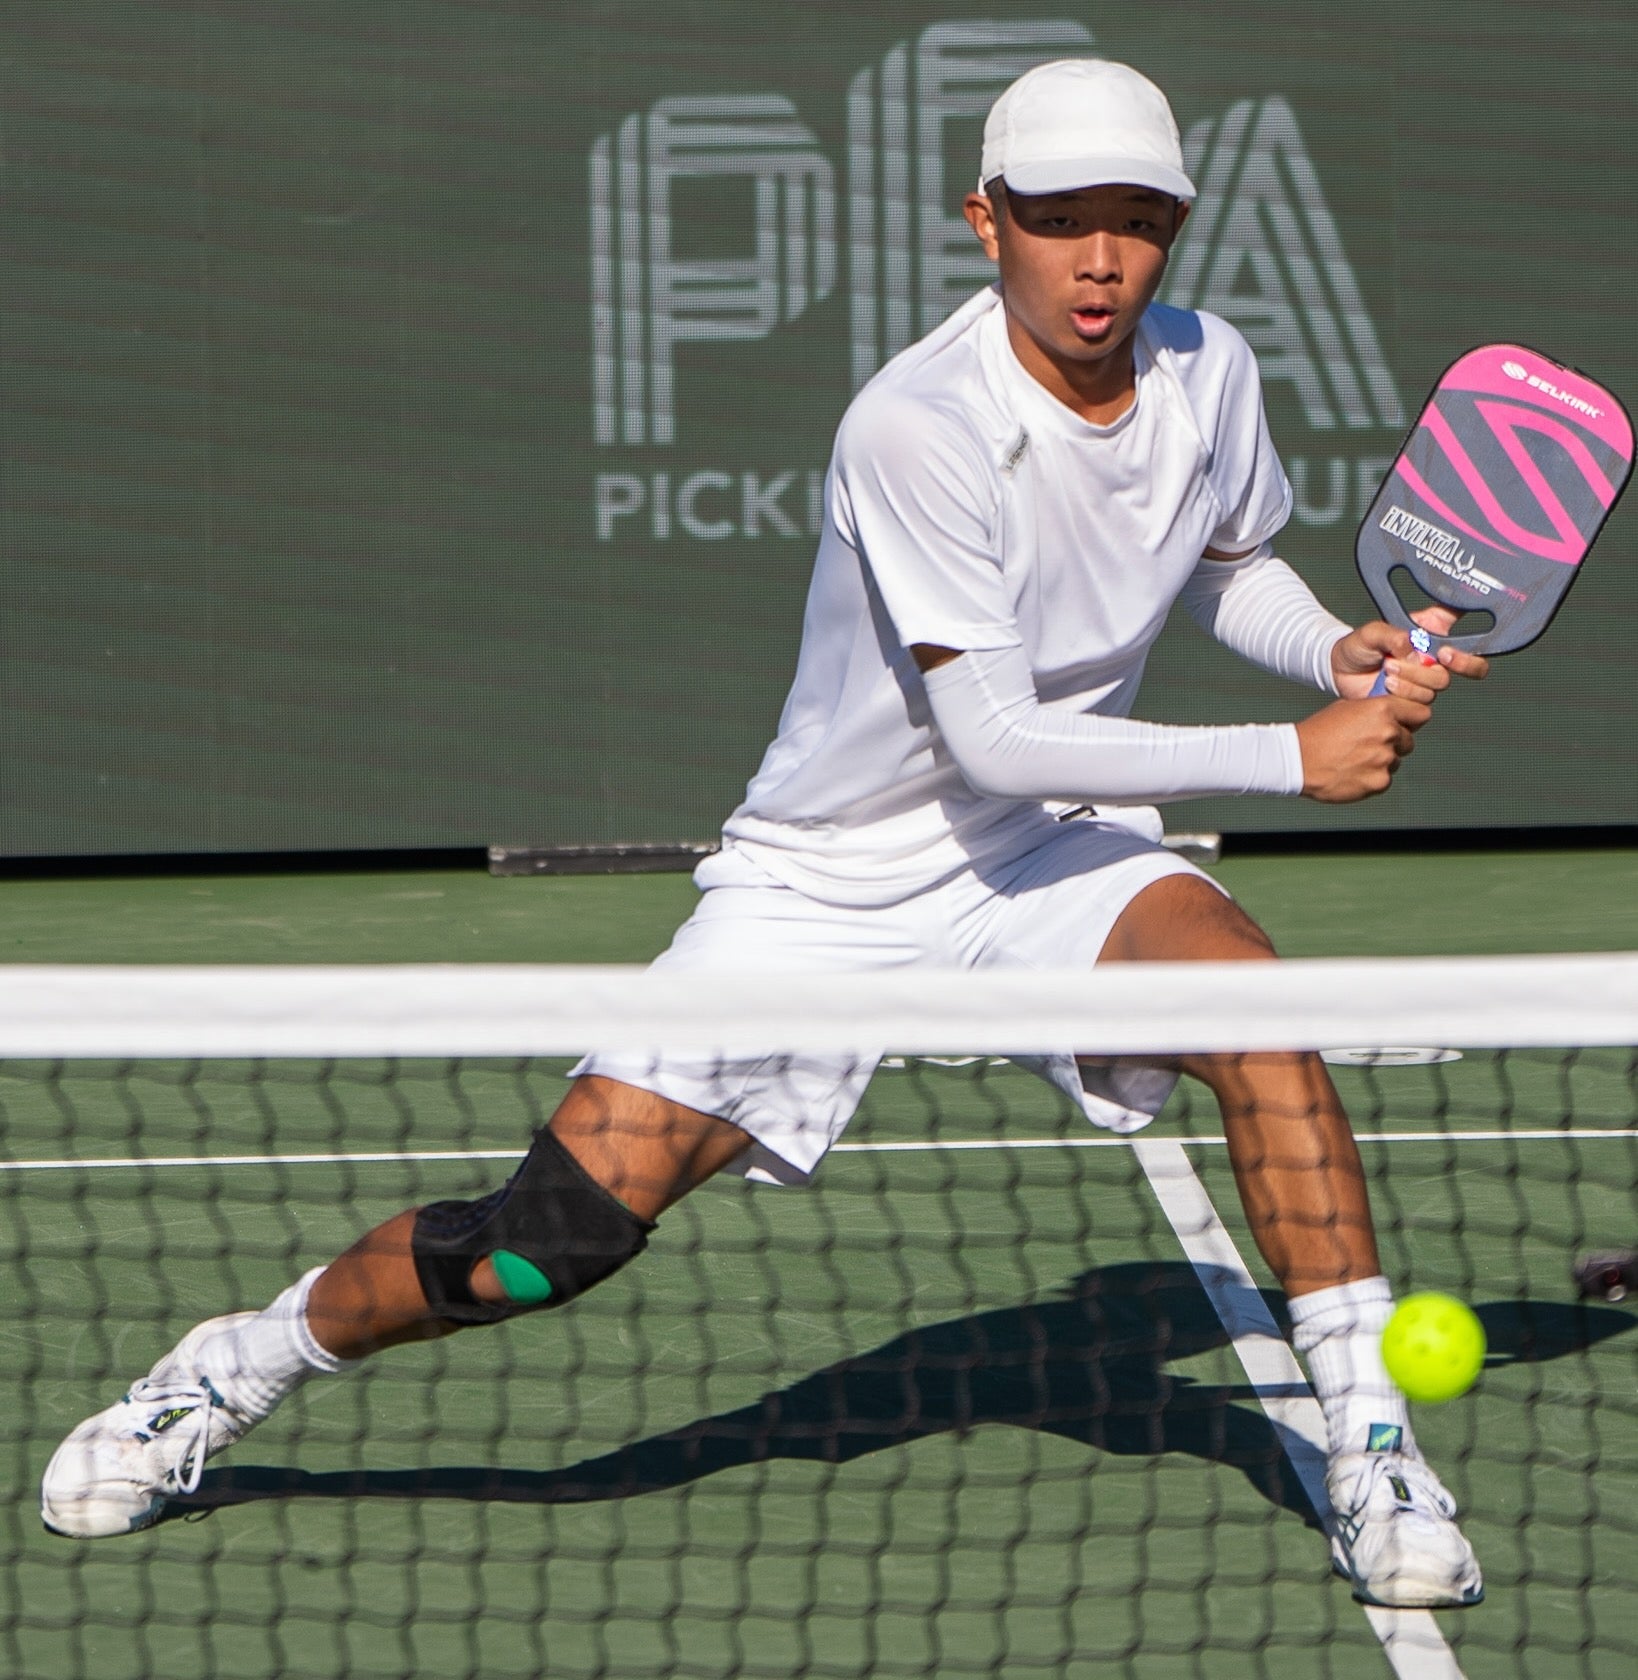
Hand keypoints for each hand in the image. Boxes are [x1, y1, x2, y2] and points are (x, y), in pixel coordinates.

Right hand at [1295, 693, 1431, 802]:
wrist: (1297, 760)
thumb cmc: (1317, 733)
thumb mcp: (1346, 708)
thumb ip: (1375, 710)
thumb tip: (1393, 714)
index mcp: (1382, 709)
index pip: (1420, 713)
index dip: (1411, 719)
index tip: (1405, 724)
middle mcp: (1388, 732)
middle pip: (1408, 740)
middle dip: (1393, 742)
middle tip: (1367, 745)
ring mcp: (1385, 759)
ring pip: (1395, 760)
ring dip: (1381, 761)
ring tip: (1353, 759)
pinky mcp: (1379, 782)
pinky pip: (1384, 779)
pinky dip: (1371, 777)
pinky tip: (1351, 771)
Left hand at [1331, 607, 1489, 700]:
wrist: (1338, 671)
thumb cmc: (1359, 645)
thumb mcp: (1372, 631)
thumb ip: (1393, 634)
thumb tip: (1413, 648)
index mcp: (1433, 635)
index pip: (1470, 641)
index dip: (1466, 653)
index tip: (1445, 652)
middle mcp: (1434, 661)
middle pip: (1455, 672)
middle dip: (1433, 669)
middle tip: (1408, 661)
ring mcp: (1423, 684)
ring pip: (1434, 690)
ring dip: (1409, 681)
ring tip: (1386, 670)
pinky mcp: (1412, 703)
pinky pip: (1419, 706)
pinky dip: (1402, 696)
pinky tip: (1386, 686)